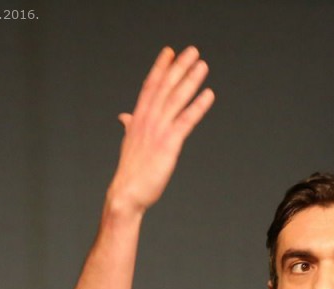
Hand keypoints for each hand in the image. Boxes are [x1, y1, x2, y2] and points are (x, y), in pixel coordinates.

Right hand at [106, 46, 214, 215]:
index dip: (160, 68)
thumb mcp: (130, 143)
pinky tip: (208, 94)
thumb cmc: (130, 172)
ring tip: (202, 65)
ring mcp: (157, 131)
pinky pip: (186, 120)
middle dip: (179, 67)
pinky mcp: (168, 144)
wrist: (126, 194)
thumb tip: (124, 116)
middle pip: (165, 87)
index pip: (150, 86)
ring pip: (176, 99)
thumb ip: (130, 126)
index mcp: (137, 118)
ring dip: (190, 80)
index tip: (169, 52)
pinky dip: (198, 106)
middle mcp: (147, 120)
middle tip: (192, 50)